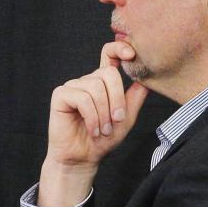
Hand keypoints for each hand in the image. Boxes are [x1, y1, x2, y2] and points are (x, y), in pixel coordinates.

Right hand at [36, 42, 149, 206]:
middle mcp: (87, 80)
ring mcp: (73, 86)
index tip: (131, 54)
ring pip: (96, 87)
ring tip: (103, 130)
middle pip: (108, 73)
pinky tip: (93, 130)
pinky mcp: (61, 95)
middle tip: (116, 120)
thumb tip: (146, 78)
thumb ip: (135, 97)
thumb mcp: (126, 118)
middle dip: (117, 99)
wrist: (82, 158)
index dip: (119, 48)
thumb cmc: (103, 140)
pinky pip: (82, 98)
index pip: (109, 54)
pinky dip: (92, 117)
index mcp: (103, 82)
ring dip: (103, 113)